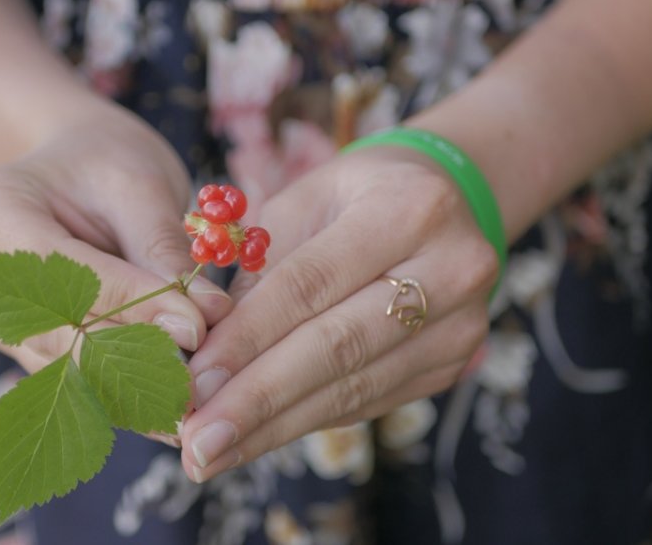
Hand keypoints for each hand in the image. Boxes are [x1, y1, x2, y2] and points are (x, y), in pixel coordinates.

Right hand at [0, 101, 230, 373]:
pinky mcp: (20, 345)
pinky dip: (122, 385)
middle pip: (59, 332)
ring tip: (193, 391)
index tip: (197, 326)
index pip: (65, 276)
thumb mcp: (141, 186)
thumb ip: (163, 251)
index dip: (133, 306)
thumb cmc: (107, 161)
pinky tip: (169, 396)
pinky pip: (72, 374)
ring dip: (133, 381)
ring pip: (66, 366)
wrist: (76, 165)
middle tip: (201, 377)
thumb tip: (201, 319)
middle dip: (136, 356)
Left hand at [177, 146, 496, 480]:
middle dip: (256, 399)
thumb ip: (258, 270)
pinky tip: (255, 439)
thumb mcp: (301, 202)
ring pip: (353, 387)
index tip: (192, 381)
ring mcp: (459, 325)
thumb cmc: (353, 196)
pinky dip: (303, 422)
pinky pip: (367, 401)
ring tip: (210, 453)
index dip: (248, 338)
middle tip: (195, 440)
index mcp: (407, 209)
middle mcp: (450, 269)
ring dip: (273, 427)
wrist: (441, 199)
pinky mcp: (452, 364)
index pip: (310, 284)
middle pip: (337, 346)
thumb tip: (204, 354)